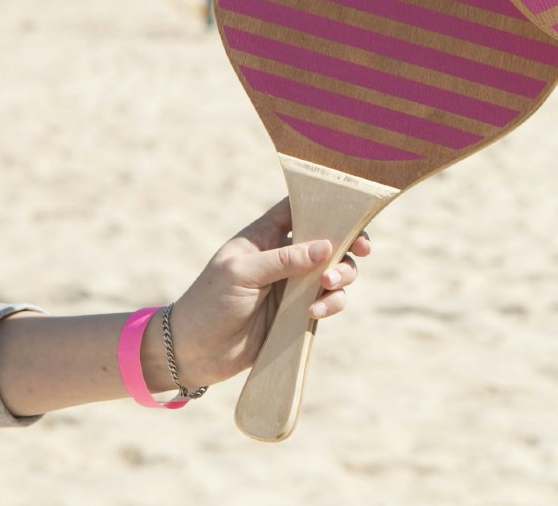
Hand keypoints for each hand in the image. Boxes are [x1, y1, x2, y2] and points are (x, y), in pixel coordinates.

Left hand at [166, 199, 371, 388]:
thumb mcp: (242, 273)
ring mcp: (294, 284)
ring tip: (327, 286)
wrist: (196, 353)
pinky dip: (331, 304)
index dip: (327, 204)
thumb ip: (284, 259)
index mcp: (265, 235)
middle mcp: (284, 256)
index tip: (353, 211)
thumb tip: (326, 246)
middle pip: (329, 239)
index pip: (300, 207)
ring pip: (335, 271)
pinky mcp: (299, 312)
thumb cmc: (210, 303)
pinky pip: (329, 301)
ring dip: (341, 276)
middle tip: (360, 252)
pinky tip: (314, 312)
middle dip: (348, 244)